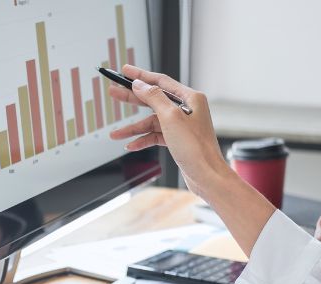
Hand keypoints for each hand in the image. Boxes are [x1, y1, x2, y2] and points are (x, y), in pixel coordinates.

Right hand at [109, 65, 227, 194]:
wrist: (206, 176)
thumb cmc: (195, 147)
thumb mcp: (171, 117)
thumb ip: (154, 98)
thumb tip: (139, 85)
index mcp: (190, 98)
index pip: (161, 81)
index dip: (141, 75)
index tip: (125, 71)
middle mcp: (187, 109)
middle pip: (153, 99)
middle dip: (132, 98)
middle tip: (114, 93)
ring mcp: (181, 125)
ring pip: (152, 121)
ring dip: (133, 128)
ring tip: (115, 134)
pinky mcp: (177, 140)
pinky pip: (156, 135)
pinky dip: (143, 140)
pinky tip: (131, 145)